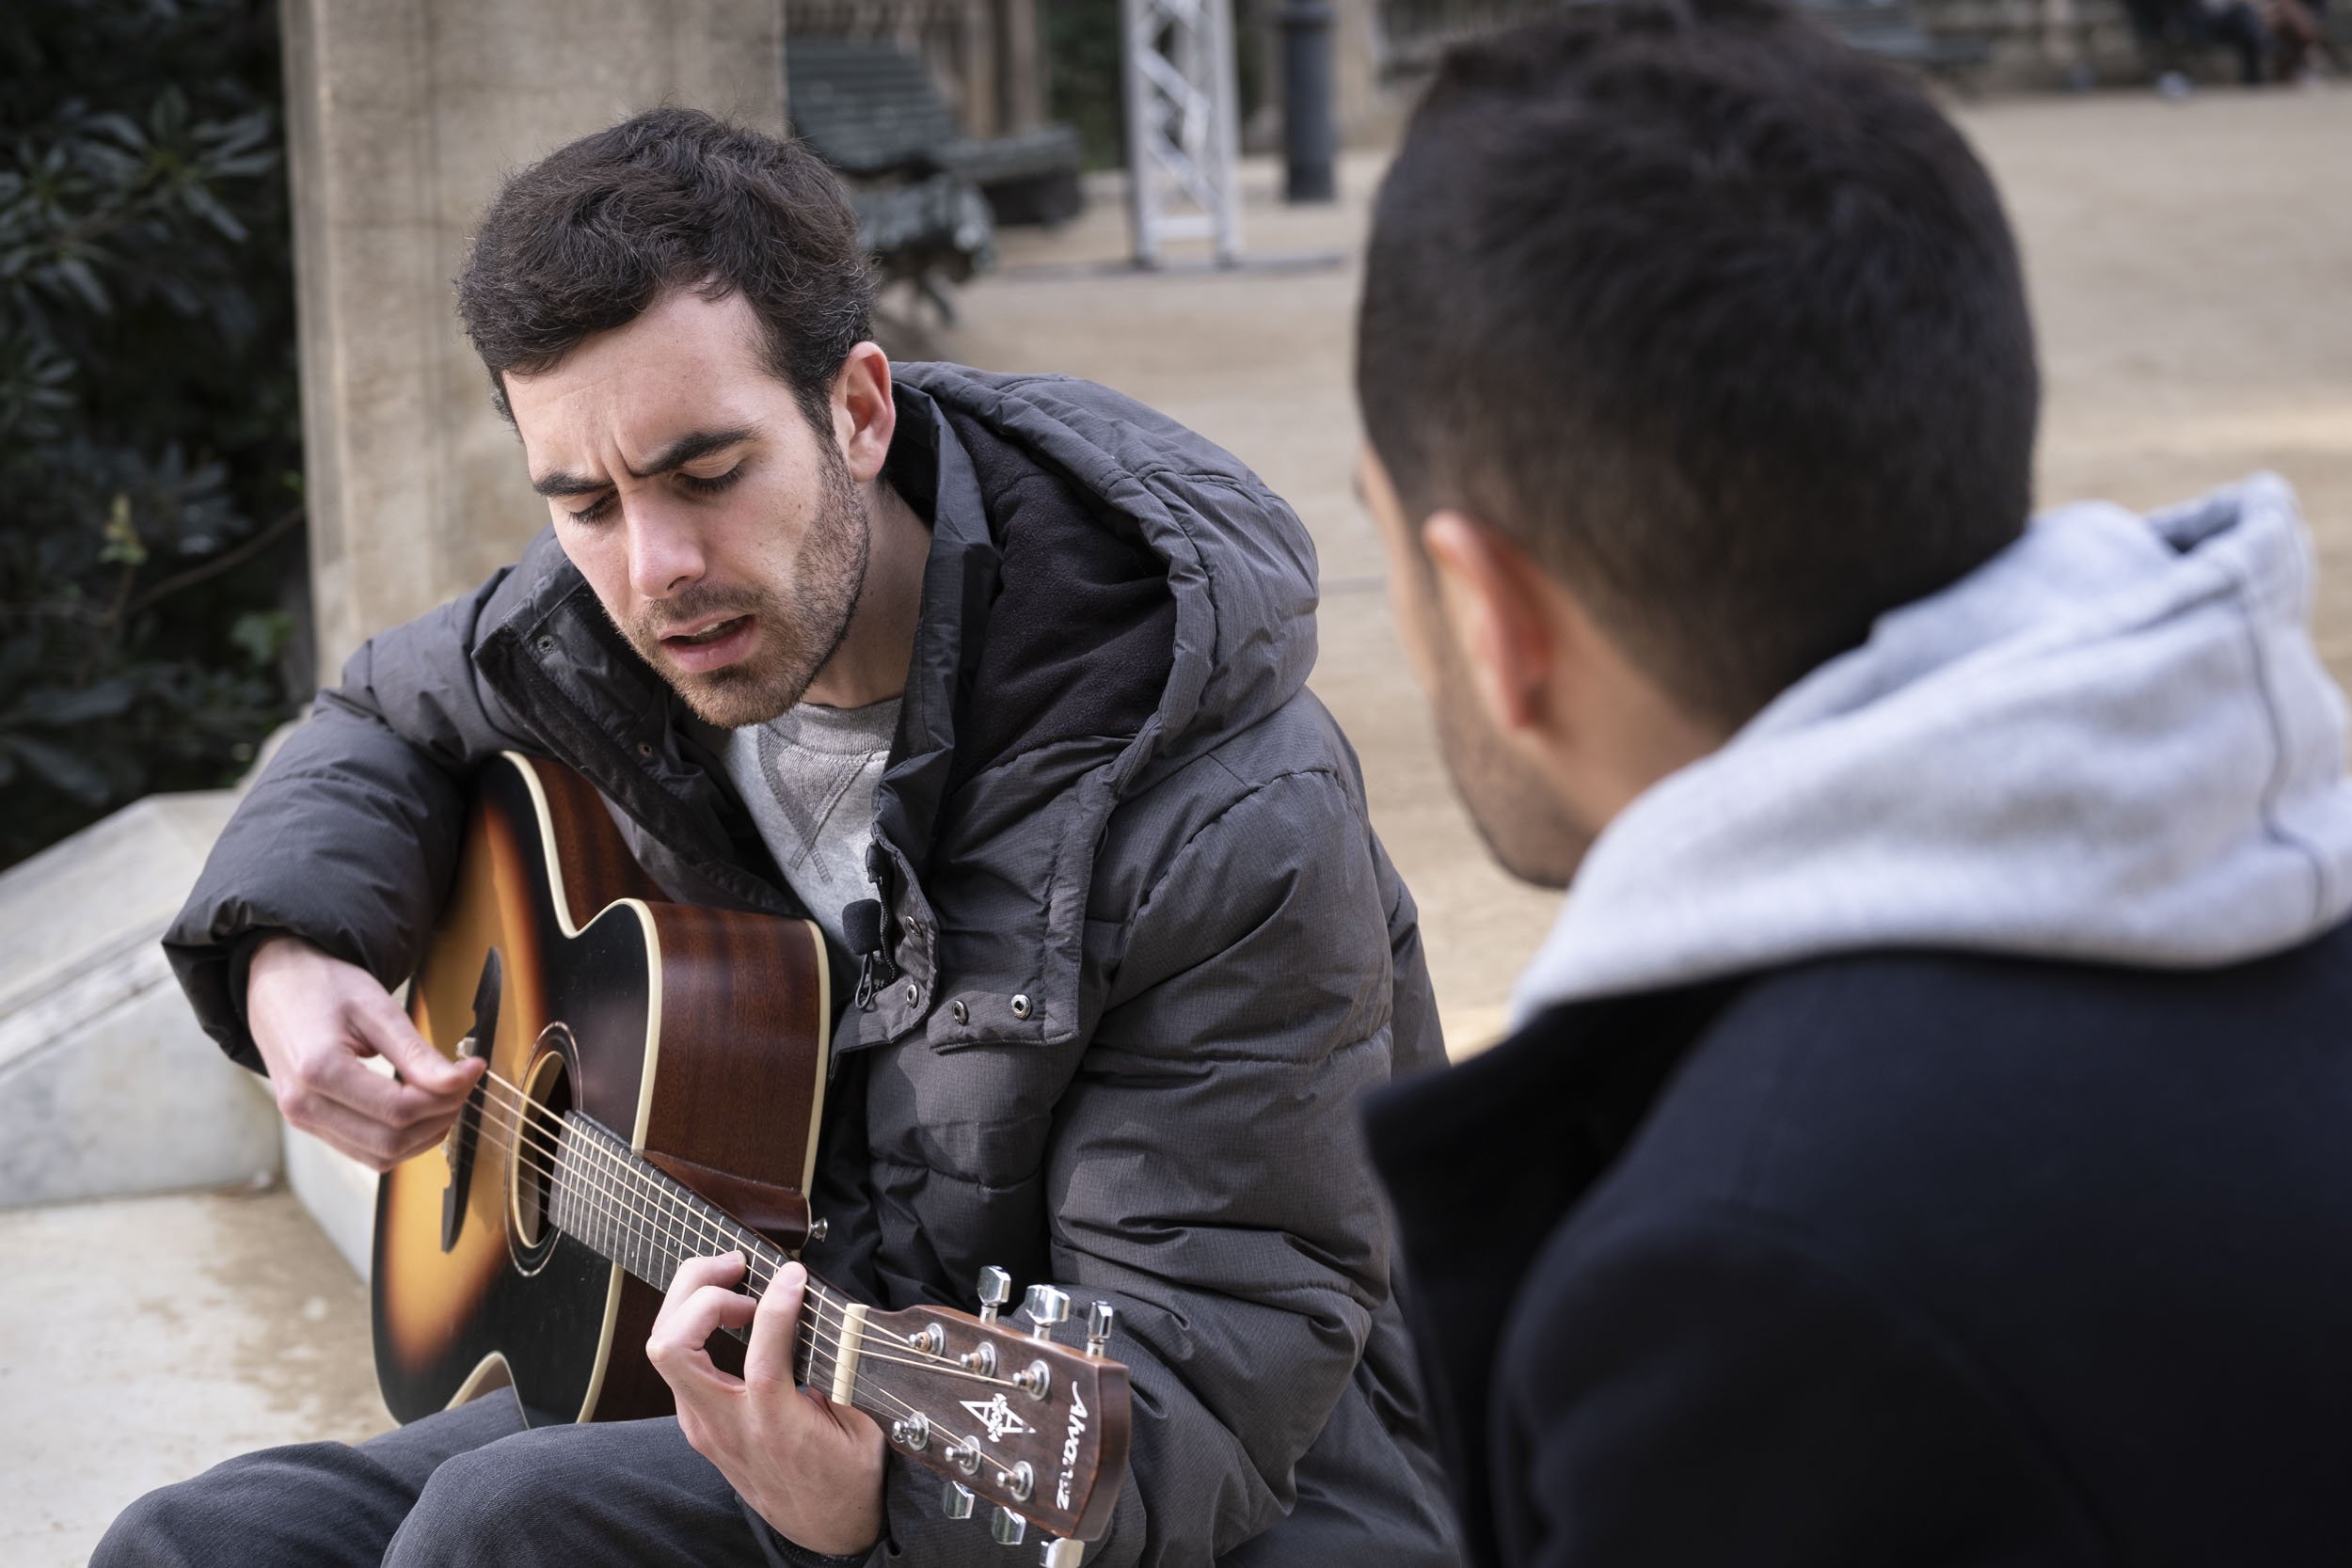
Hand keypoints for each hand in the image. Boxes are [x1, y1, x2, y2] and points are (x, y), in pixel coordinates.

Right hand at [245, 933, 484, 1170]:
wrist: (277, 984)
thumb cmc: (324, 986)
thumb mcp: (377, 1008)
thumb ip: (416, 1053)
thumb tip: (460, 1081)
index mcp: (318, 1071)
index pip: (398, 1110)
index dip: (446, 1096)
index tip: (473, 1069)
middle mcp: (303, 1106)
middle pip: (391, 1140)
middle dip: (439, 1117)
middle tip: (462, 1085)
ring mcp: (302, 1120)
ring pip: (379, 1156)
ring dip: (422, 1136)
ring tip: (445, 1098)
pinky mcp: (308, 1124)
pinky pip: (362, 1151)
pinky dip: (399, 1140)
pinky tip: (419, 1111)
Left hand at [650, 1252, 887, 1557]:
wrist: (822, 1528)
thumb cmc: (847, 1477)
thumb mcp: (864, 1427)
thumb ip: (845, 1374)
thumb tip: (830, 1319)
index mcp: (776, 1429)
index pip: (762, 1359)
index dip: (777, 1307)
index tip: (794, 1276)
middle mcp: (726, 1426)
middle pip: (674, 1345)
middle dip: (700, 1290)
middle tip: (740, 1269)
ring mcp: (703, 1425)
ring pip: (664, 1348)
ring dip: (690, 1302)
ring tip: (732, 1282)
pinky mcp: (698, 1422)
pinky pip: (677, 1362)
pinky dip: (693, 1324)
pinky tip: (729, 1312)